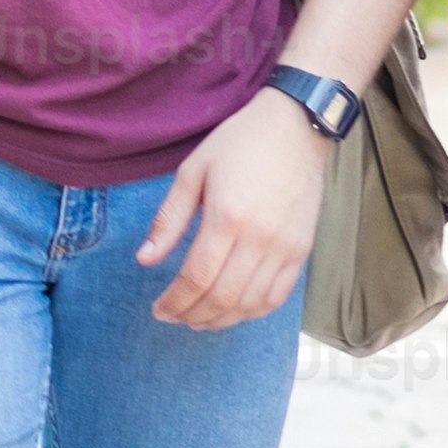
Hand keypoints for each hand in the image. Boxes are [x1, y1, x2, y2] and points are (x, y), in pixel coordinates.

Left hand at [137, 86, 322, 332]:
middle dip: (193, 315)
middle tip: (173, 316)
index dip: (174, 301)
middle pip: (223, 298)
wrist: (296, 127)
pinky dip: (253, 311)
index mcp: (227, 218)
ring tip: (199, 318)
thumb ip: (169, 219)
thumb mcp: (193, 171)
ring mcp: (285, 248)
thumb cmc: (239, 143)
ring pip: (251, 304)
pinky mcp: (302, 250)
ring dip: (221, 320)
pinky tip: (234, 310)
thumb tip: (145, 259)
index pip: (196, 278)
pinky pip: (278, 296)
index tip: (159, 309)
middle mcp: (259, 239)